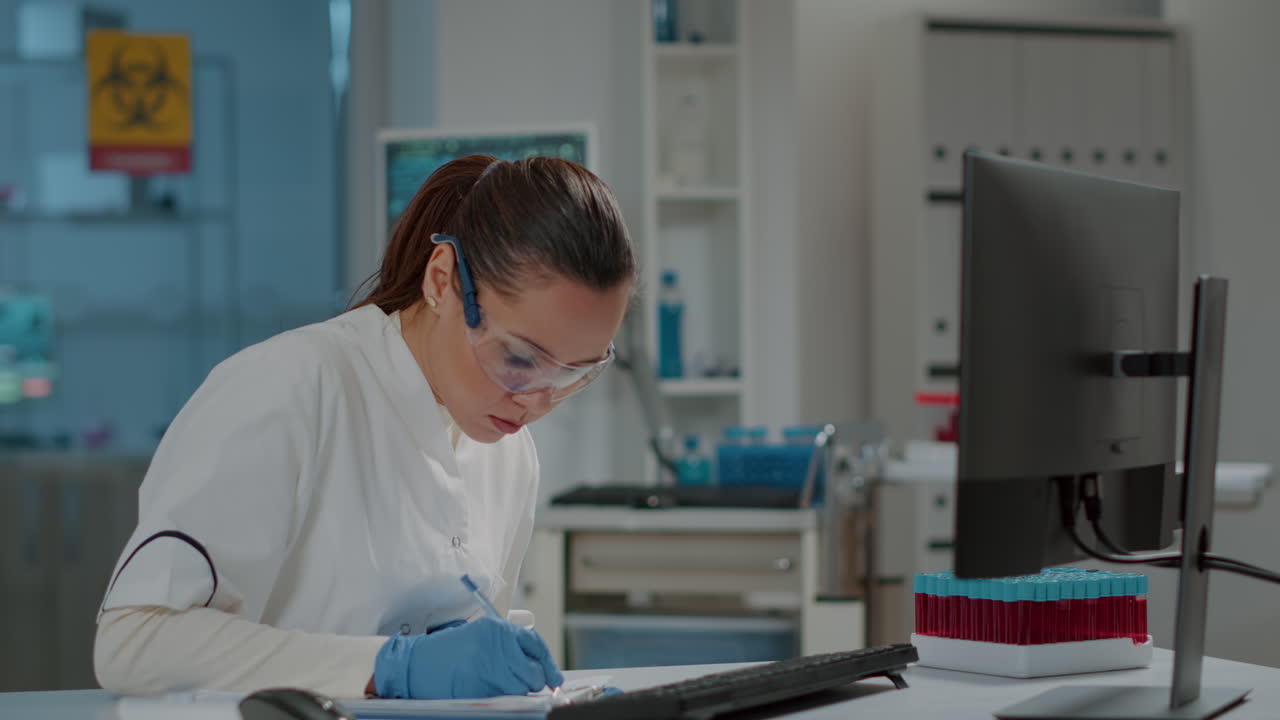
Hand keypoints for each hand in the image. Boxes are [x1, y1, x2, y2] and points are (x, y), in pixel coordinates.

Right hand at [373, 616, 563, 698]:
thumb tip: (537, 667)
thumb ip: (507, 646)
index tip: (553, 678)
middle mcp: (497, 646)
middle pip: (533, 672)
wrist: (415, 663)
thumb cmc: (447, 651)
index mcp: (498, 629)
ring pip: (520, 689)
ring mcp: (488, 668)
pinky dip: (499, 698)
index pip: (536, 646)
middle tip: (523, 683)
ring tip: (495, 683)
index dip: (547, 664)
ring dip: (514, 691)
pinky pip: (503, 699)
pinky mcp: (480, 687)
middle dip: (531, 681)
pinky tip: (484, 689)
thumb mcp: (480, 637)